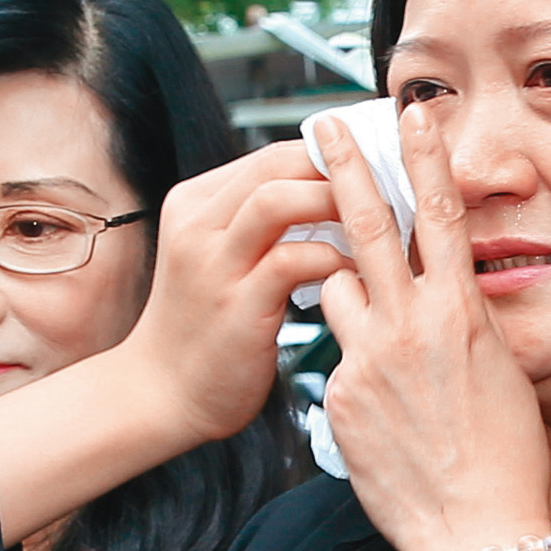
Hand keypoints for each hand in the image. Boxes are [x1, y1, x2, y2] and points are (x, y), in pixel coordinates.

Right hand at [124, 141, 353, 449]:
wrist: (160, 394)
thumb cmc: (206, 327)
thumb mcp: (220, 258)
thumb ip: (259, 225)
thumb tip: (330, 195)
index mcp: (195, 204)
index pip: (273, 156)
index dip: (330, 157)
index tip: (375, 172)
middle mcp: (197, 225)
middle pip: (276, 166)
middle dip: (340, 170)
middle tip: (390, 189)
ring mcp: (212, 264)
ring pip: (277, 202)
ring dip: (335, 205)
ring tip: (379, 224)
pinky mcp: (235, 306)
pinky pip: (292, 262)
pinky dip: (334, 259)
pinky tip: (362, 272)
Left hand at [307, 107, 550, 550]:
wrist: (475, 532)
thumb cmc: (504, 461)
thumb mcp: (502, 374)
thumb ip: (464, 326)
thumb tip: (445, 299)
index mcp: (462, 313)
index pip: (438, 214)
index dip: (422, 158)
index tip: (408, 115)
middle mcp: (411, 326)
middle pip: (366, 225)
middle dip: (341, 168)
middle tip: (321, 127)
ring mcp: (369, 359)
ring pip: (336, 290)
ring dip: (344, 291)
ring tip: (374, 328)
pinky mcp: (341, 397)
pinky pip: (337, 357)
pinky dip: (354, 367)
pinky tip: (383, 410)